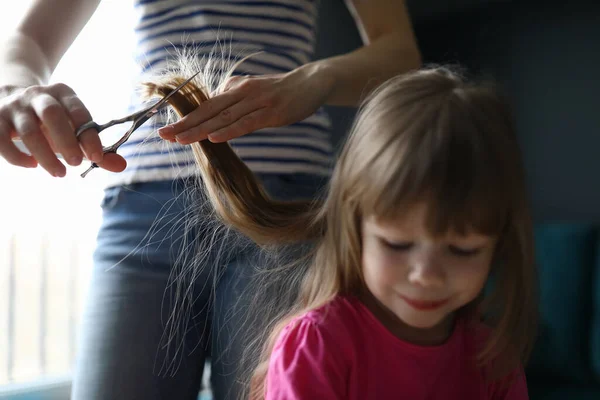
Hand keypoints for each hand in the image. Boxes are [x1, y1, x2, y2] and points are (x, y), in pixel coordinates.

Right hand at [0, 83, 125, 176]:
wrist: (8, 101)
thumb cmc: (50, 122)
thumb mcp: (72, 130)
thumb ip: (96, 149)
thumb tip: (121, 166)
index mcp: (62, 94)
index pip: (79, 111)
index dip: (89, 134)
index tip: (98, 157)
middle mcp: (37, 95)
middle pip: (52, 114)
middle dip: (66, 140)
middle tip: (76, 163)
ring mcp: (13, 106)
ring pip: (28, 130)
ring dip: (45, 154)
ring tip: (59, 173)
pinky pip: (1, 139)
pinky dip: (16, 155)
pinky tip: (31, 165)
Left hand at [157, 64, 334, 143]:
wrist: (311, 83)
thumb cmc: (281, 91)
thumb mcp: (253, 91)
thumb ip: (234, 97)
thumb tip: (216, 104)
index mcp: (235, 89)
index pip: (205, 106)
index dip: (186, 118)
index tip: (166, 130)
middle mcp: (242, 93)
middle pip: (208, 111)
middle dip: (185, 124)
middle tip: (164, 135)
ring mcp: (257, 102)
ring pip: (223, 118)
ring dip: (201, 129)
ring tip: (181, 139)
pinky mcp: (271, 112)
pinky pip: (247, 123)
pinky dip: (229, 130)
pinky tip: (214, 138)